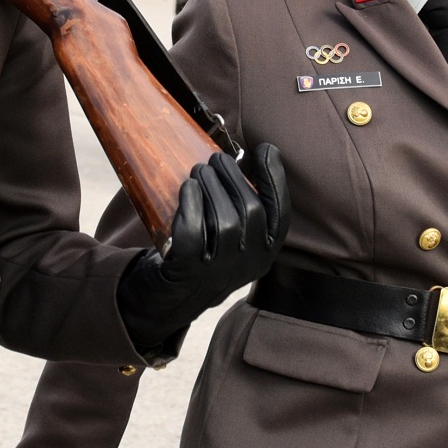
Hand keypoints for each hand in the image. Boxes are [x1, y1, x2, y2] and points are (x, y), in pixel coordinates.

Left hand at [116, 145, 289, 353]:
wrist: (167, 298)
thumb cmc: (202, 253)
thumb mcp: (233, 235)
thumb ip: (244, 203)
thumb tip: (256, 153)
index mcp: (265, 253)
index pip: (280, 214)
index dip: (275, 179)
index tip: (264, 149)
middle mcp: (247, 265)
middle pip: (251, 211)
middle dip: (233, 177)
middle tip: (215, 159)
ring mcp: (218, 272)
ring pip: (225, 222)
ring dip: (211, 187)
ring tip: (199, 170)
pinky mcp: (186, 273)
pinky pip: (193, 236)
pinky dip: (191, 206)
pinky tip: (186, 188)